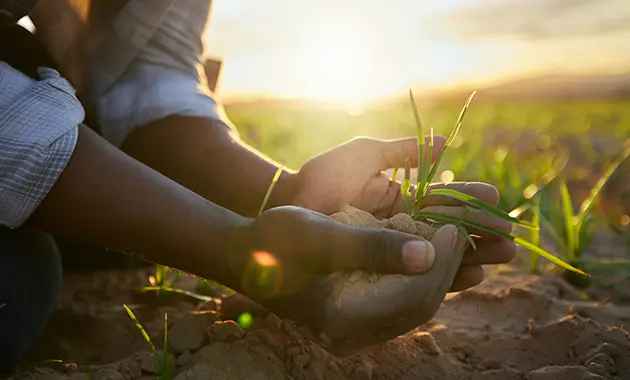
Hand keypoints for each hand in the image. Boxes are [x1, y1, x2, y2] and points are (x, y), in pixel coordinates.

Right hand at [228, 206, 467, 354]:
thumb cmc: (275, 240)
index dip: (442, 261)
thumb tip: (427, 254)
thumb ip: (372, 247)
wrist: (243, 255)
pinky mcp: (352, 319)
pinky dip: (417, 278)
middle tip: (460, 230)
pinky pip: (398, 303)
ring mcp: (352, 331)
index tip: (455, 226)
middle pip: (417, 305)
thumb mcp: (321, 236)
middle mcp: (351, 334)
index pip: (412, 296)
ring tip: (454, 241)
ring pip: (412, 306)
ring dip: (438, 274)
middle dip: (447, 268)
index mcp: (341, 318)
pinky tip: (429, 256)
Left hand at [291, 136, 515, 292]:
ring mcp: (392, 247)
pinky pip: (417, 276)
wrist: (289, 204)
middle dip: (482, 234)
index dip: (472, 201)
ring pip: (439, 254)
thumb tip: (446, 142)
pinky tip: (469, 277)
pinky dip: (444, 276)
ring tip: (502, 257)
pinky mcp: (381, 268)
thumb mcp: (365, 155)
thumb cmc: (324, 175)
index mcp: (403, 196)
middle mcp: (402, 224)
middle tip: (512, 239)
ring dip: (472, 256)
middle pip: (450, 231)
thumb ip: (403, 151)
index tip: (498, 200)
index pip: (446, 200)